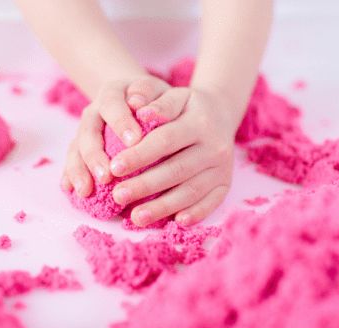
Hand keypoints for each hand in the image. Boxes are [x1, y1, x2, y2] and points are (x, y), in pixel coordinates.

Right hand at [61, 75, 169, 197]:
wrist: (134, 98)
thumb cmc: (153, 101)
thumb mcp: (157, 93)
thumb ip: (151, 95)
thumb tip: (139, 103)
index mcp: (112, 94)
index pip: (112, 105)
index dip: (121, 121)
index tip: (134, 141)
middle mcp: (94, 112)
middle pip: (88, 131)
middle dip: (95, 155)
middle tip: (106, 177)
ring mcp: (84, 131)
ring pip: (76, 148)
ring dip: (78, 170)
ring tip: (85, 191)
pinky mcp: (80, 148)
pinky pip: (71, 161)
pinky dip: (69, 176)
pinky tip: (69, 190)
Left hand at [108, 87, 235, 226]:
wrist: (220, 114)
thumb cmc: (185, 106)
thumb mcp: (172, 94)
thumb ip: (152, 96)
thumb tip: (134, 104)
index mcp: (199, 122)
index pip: (164, 140)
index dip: (139, 155)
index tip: (114, 167)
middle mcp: (214, 146)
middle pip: (176, 170)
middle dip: (145, 186)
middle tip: (118, 196)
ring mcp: (221, 168)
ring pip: (190, 191)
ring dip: (162, 207)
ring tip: (136, 218)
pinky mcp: (225, 184)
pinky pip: (210, 203)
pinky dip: (194, 214)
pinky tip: (175, 222)